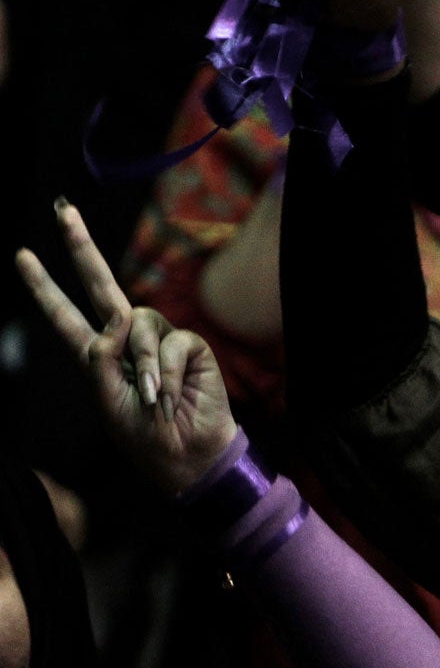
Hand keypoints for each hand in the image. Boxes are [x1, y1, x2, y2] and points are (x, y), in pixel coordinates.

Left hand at [15, 202, 236, 495]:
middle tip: (64, 211)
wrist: (188, 455)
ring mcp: (158, 341)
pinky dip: (165, 371)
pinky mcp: (188, 347)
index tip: (22, 257)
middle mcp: (125, 341)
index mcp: (96, 356)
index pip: (64, 315)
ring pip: (138, 323)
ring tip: (152, 397)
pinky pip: (170, 342)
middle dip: (81, 249)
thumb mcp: (107, 401)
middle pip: (101, 286)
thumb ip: (101, 358)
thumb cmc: (144, 436)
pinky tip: (168, 394)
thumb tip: (118, 319)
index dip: (44, 287)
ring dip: (142, 363)